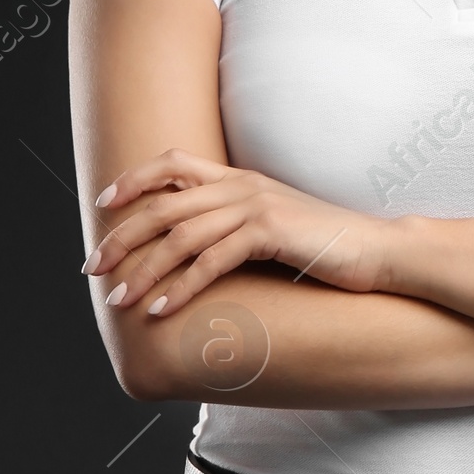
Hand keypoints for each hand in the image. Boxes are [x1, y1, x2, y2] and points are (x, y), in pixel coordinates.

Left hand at [82, 149, 391, 315]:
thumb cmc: (327, 247)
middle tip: (94, 268)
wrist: (379, 250)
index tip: (103, 205)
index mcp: (240, 179)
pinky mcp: (271, 233)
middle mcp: (243, 186)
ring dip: (145, 270)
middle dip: (122, 237)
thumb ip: (236, 227)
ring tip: (121, 299)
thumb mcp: (274, 227)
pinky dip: (182, 287)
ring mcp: (257, 206)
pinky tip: (163, 309)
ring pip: (181, 235)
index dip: (133, 181)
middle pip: (164, 205)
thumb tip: (197, 249)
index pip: (173, 164)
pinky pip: (212, 261)